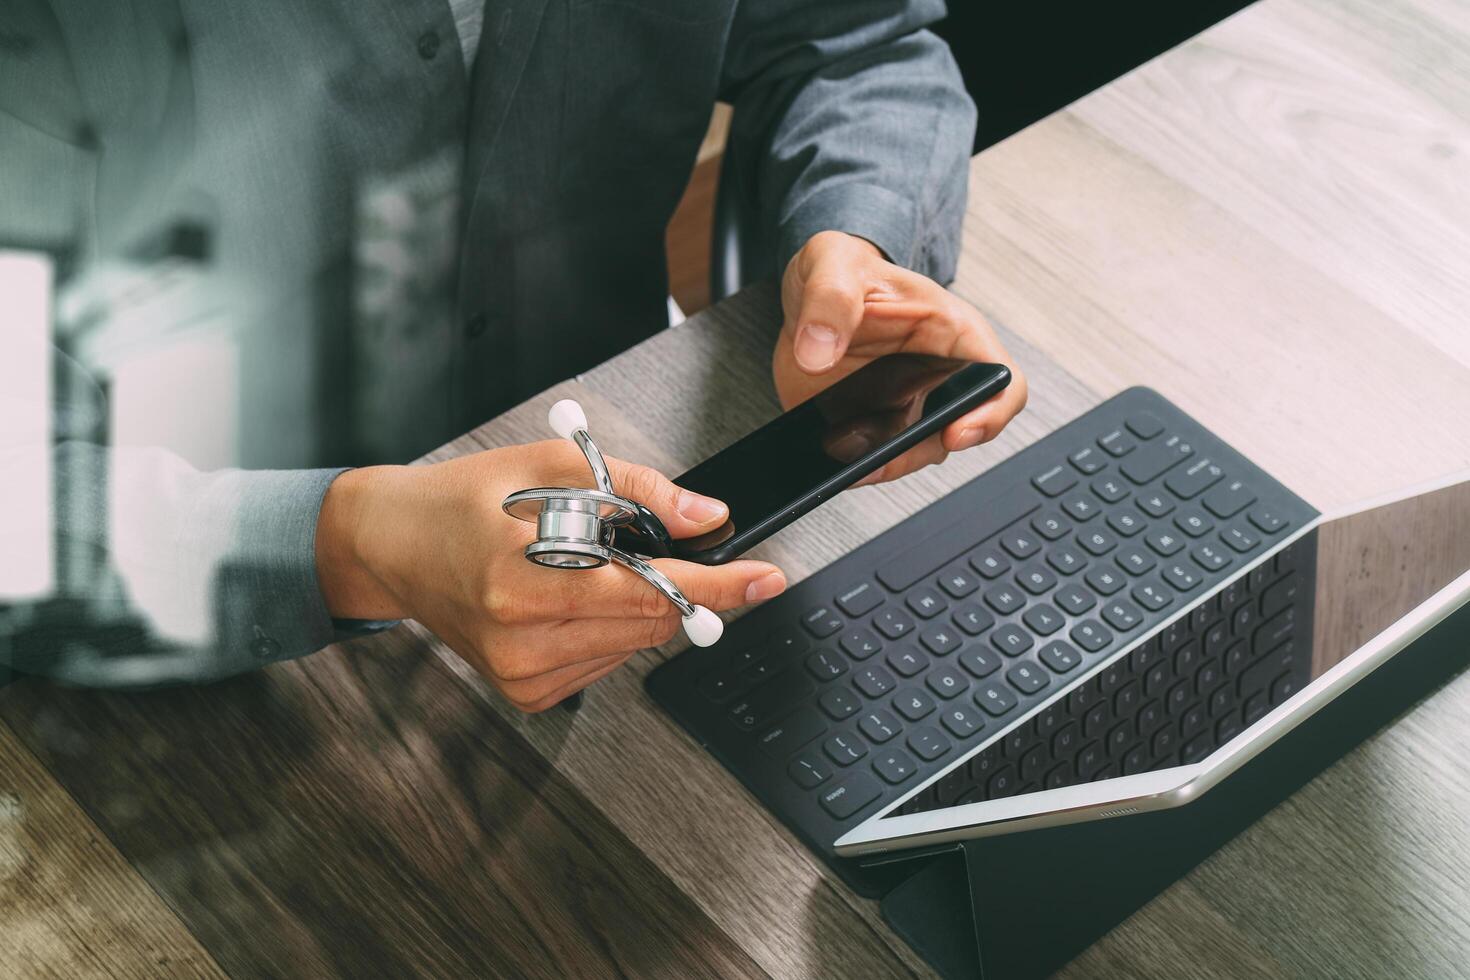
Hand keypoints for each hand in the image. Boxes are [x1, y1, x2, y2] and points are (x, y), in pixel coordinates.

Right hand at [315, 442, 785, 710]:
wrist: (394, 546)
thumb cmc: (461, 501)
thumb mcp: (547, 466)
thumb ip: (635, 489)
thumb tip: (705, 515)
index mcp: (522, 583)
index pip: (647, 591)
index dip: (715, 585)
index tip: (765, 577)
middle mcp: (523, 643)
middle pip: (652, 621)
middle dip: (673, 579)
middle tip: (645, 539)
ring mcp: (525, 676)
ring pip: (636, 642)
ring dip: (637, 600)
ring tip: (577, 562)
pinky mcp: (529, 693)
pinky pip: (608, 658)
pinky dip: (610, 623)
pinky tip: (568, 595)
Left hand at [773, 231, 1027, 483]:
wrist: (809, 293)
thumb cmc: (842, 268)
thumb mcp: (833, 263)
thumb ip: (829, 300)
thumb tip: (818, 350)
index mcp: (951, 331)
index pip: (1002, 379)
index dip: (991, 413)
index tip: (955, 433)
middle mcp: (938, 375)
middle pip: (956, 431)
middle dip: (918, 451)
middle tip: (877, 460)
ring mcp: (906, 405)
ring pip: (915, 452)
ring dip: (882, 463)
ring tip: (842, 458)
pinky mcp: (873, 425)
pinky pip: (875, 457)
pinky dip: (854, 465)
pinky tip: (830, 462)